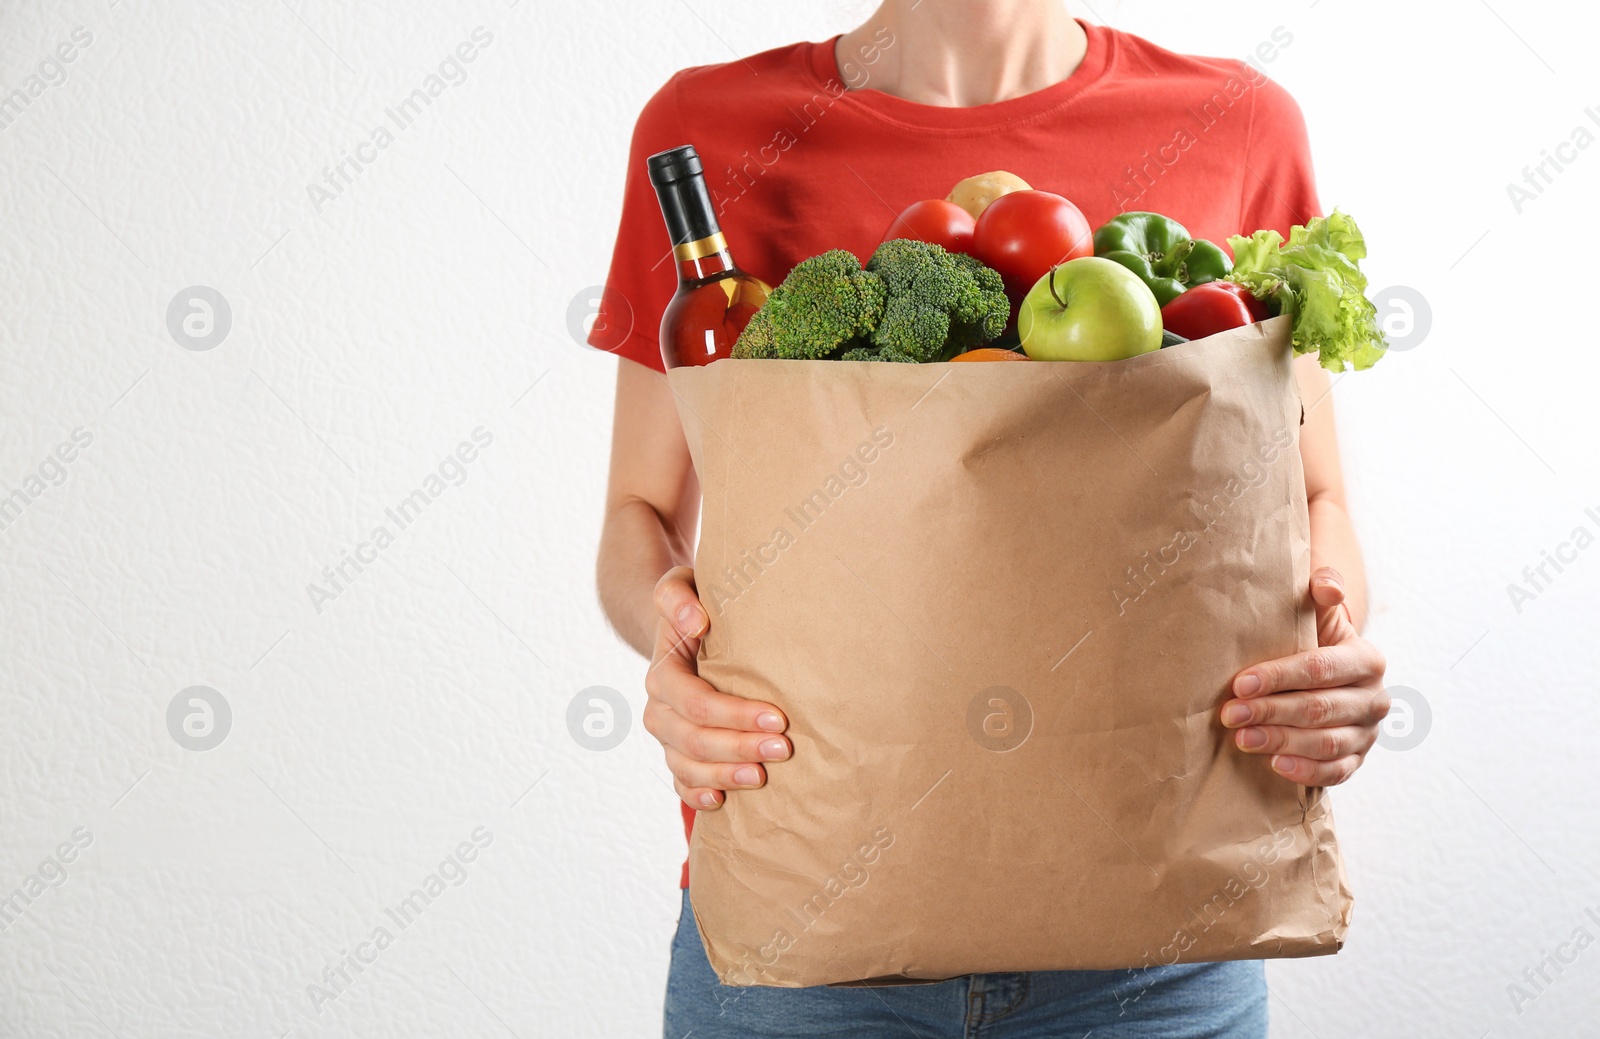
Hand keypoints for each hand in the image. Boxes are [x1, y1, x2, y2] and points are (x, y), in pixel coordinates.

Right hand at [641, 566, 791, 809]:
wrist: (685, 628)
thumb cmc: (694, 605)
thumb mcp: (681, 586)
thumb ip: (678, 597)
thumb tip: (697, 622)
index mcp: (662, 674)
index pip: (695, 702)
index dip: (735, 714)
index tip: (778, 718)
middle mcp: (660, 711)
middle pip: (694, 740)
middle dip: (738, 747)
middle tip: (784, 749)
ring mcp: (667, 738)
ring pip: (687, 767)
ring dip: (725, 775)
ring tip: (763, 779)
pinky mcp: (678, 755)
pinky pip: (680, 783)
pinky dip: (697, 795)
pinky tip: (722, 801)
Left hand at [1220, 566, 1388, 785]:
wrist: (1329, 676)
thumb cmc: (1313, 640)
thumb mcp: (1318, 614)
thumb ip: (1322, 591)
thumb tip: (1325, 584)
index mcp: (1366, 659)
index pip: (1320, 669)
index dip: (1279, 677)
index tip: (1240, 683)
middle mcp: (1374, 698)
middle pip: (1319, 707)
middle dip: (1271, 711)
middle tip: (1231, 715)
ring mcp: (1368, 733)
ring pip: (1327, 742)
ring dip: (1282, 741)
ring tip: (1242, 740)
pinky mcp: (1358, 759)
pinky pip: (1337, 771)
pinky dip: (1307, 771)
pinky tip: (1275, 765)